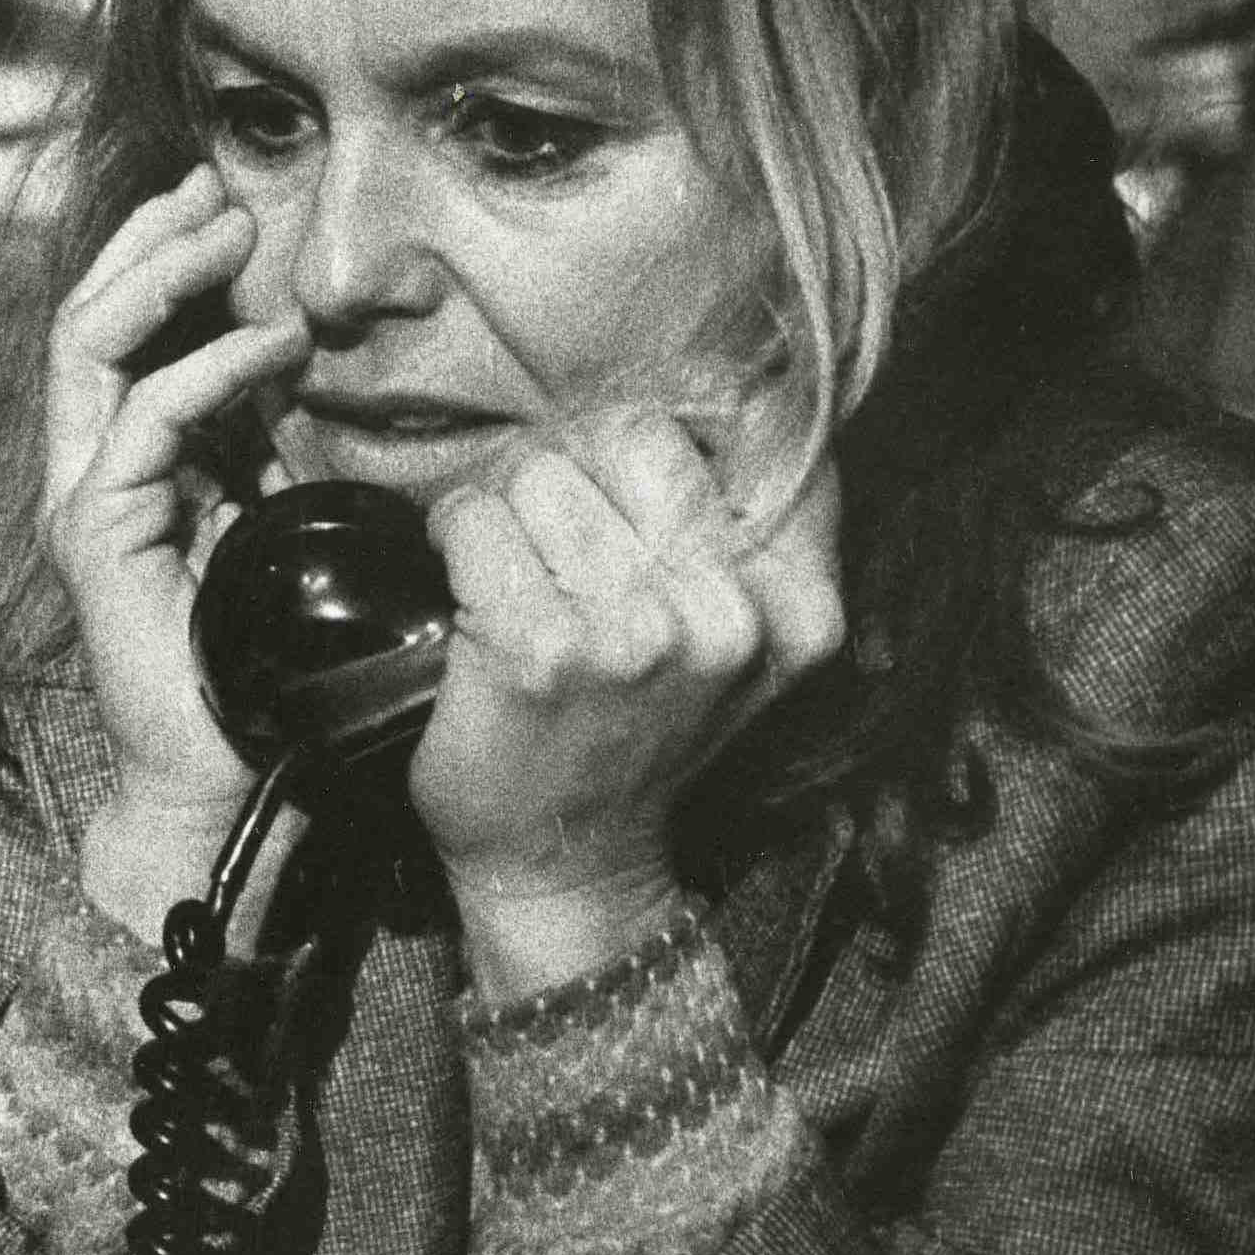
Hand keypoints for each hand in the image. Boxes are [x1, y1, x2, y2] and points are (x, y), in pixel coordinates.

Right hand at [39, 162, 308, 917]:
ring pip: (92, 347)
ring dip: (163, 276)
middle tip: (217, 191)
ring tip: (228, 234)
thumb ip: (271, 456)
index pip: (121, 334)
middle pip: (90, 318)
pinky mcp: (100, 538)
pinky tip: (271, 348)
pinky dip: (209, 371)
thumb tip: (310, 382)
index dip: (163, 260)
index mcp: (127, 468)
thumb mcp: (278, 530)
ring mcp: (85, 504)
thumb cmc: (256, 668)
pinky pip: (146, 423)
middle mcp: (89, 476)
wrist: (220, 776)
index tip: (228, 208)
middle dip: (151, 242)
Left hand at [405, 408, 843, 995]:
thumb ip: (752, 530)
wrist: (565, 861)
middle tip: (552, 524)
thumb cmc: (635, 737)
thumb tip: (720, 393)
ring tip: (514, 571)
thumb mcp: (740, 641)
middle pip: (634, 433)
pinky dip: (455, 538)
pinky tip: (468, 590)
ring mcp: (634, 634)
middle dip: (576, 462)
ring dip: (508, 505)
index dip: (672, 436)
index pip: (757, 432)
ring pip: (544, 471)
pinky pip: (475, 520)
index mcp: (799, 605)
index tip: (631, 484)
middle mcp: (728, 617)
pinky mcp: (539, 648)